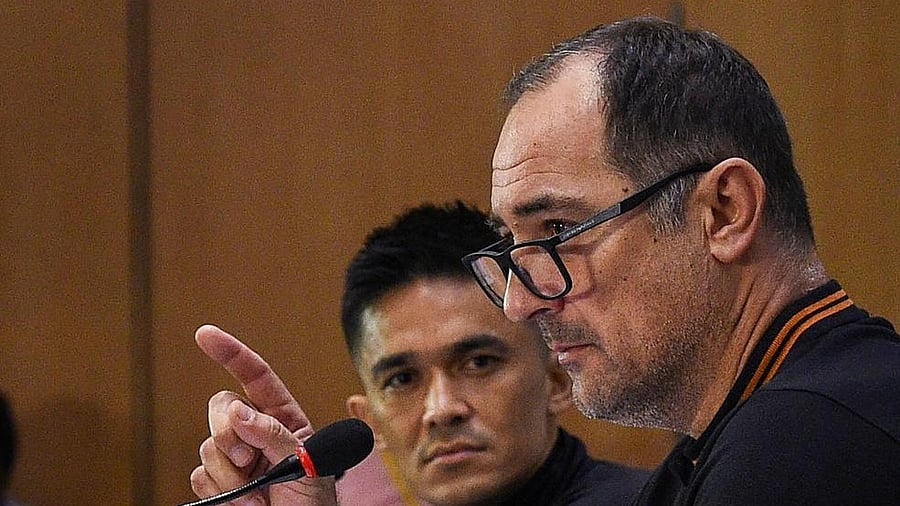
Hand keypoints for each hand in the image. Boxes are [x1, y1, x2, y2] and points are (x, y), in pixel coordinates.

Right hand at [189, 324, 336, 505]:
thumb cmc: (313, 503)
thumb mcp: (309, 465)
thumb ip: (275, 435)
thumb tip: (239, 412)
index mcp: (282, 419)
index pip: (256, 377)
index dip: (232, 353)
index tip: (205, 334)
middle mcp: (254, 433)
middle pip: (221, 406)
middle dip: (227, 430)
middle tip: (247, 458)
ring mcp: (234, 459)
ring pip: (207, 445)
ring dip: (230, 473)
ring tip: (259, 496)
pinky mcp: (216, 484)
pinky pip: (199, 476)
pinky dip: (219, 491)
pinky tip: (244, 504)